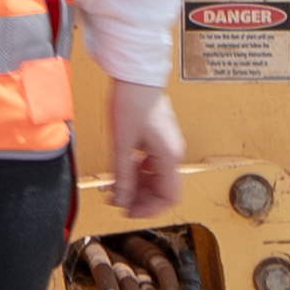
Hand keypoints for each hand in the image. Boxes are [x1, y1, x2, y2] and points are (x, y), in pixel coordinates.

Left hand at [109, 82, 187, 217]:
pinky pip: (153, 165)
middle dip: (141, 199)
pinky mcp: (160, 140)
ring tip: (116, 187)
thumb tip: (121, 200)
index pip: (169, 196)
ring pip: (157, 178)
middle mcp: (173, 153)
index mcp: (169, 156)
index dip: (149, 209)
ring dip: (138, 186)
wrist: (136, 76)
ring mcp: (168, 146)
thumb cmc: (131, 103)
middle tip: (117, 201)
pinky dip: (139, 172)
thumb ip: (122, 174)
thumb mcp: (122, 143)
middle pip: (163, 189)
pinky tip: (123, 169)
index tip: (128, 212)